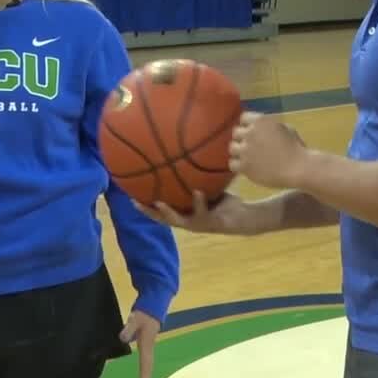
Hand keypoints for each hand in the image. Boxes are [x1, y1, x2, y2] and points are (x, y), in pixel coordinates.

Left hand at [119, 309, 160, 377]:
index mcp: (147, 345)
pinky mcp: (145, 345)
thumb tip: (122, 338)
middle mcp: (148, 349)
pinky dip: (143, 371)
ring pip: (146, 366)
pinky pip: (144, 362)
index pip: (145, 365)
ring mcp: (147, 347)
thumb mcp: (136, 318)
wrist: (154, 305)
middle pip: (147, 369)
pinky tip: (140, 376)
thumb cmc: (146, 312)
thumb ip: (129, 327)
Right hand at [137, 190, 262, 234]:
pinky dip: (200, 201)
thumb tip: (189, 153)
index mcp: (185, 214)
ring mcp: (200, 224)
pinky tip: (197, 191)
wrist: (247, 217)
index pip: (160, 212)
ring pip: (179, 220)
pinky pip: (204, 212)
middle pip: (163, 219)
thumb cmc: (226, 201)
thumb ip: (197, 178)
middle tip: (136, 202)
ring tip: (159, 202)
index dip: (145, 207)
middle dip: (149, 212)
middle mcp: (189, 222)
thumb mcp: (209, 187)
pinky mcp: (213, 223)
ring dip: (168, 212)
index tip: (130, 196)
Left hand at [229, 112, 309, 189]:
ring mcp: (246, 150)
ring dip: (239, 152)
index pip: (244, 118)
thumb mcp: (285, 128)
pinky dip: (238, 165)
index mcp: (261, 121)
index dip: (248, 125)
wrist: (298, 168)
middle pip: (236, 132)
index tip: (253, 132)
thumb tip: (260, 127)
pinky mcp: (244, 166)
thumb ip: (269, 126)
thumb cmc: (296, 148)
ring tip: (247, 157)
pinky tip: (246, 167)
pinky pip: (232, 163)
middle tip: (251, 146)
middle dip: (243, 138)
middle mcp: (250, 133)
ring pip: (232, 148)